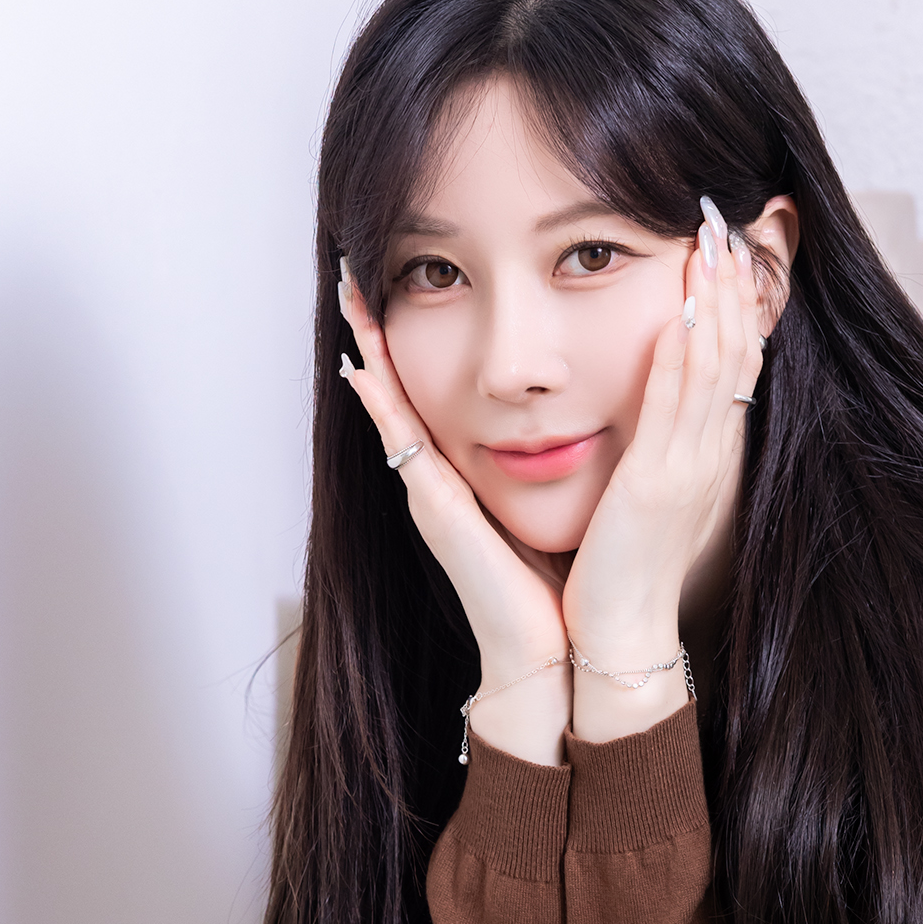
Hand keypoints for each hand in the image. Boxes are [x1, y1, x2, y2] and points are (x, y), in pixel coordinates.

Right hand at [336, 264, 571, 761]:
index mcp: (464, 479)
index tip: (401, 288)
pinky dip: (380, 405)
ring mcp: (430, 494)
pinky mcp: (438, 512)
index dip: (410, 346)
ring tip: (350, 295)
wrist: (552, 651)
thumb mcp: (553, 510)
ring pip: (390, 405)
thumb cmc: (557, 588)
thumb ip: (550, 473)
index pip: (431, 395)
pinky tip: (362, 366)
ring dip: (366, 350)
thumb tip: (573, 432)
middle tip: (355, 273)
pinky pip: (403, 444)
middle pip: (398, 389)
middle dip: (374, 332)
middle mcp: (438, 481)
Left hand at [563, 202, 763, 741]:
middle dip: (732, 286)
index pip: (731, 366)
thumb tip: (648, 411)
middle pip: (734, 353)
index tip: (729, 253)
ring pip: (715, 369)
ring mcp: (689, 469)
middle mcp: (708, 456)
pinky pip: (679, 408)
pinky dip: (685, 357)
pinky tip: (684, 312)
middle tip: (728, 223)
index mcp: (704, 457)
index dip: (735, 306)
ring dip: (715, 301)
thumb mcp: (645, 497)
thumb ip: (652, 449)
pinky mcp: (660, 484)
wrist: (621, 636)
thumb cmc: (623, 573)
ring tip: (713, 242)